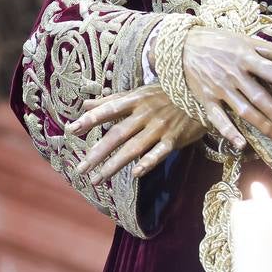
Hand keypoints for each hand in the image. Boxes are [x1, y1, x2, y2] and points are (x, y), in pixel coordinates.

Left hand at [65, 86, 206, 184]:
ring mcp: (159, 127)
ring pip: (133, 148)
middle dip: (97, 152)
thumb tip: (85, 103)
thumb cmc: (164, 94)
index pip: (108, 109)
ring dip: (114, 165)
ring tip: (97, 179)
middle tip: (80, 168)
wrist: (199, 96)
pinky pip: (159, 152)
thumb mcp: (138, 92)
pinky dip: (148, 162)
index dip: (91, 119)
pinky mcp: (174, 139)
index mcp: (134, 100)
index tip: (72, 129)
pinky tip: (135, 174)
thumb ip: (111, 100)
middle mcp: (144, 114)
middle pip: (117, 134)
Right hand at [169, 27, 271, 149]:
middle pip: (261, 98)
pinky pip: (218, 117)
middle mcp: (233, 74)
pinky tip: (241, 144)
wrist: (182, 44)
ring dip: (265, 127)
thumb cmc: (218, 41)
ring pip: (245, 111)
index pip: (269, 71)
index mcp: (244, 57)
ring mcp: (219, 88)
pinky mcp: (206, 98)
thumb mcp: (245, 40)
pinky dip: (228, 131)